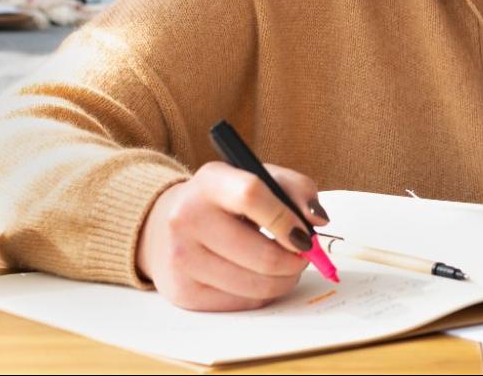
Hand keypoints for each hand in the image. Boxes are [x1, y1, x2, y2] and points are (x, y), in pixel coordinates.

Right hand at [135, 160, 327, 310]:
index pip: (252, 195)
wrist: (165, 225)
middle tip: (302, 256)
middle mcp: (187, 219)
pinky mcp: (183, 292)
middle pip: (261, 254)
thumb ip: (295, 189)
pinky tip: (257, 278)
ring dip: (283, 281)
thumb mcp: (256, 177)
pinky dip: (261, 294)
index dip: (287, 218)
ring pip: (256, 286)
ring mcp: (182, 259)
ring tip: (284, 267)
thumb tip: (317, 220)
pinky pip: (242, 303)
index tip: (305, 234)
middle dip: (295, 261)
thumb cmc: (223, 201)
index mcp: (210, 182)